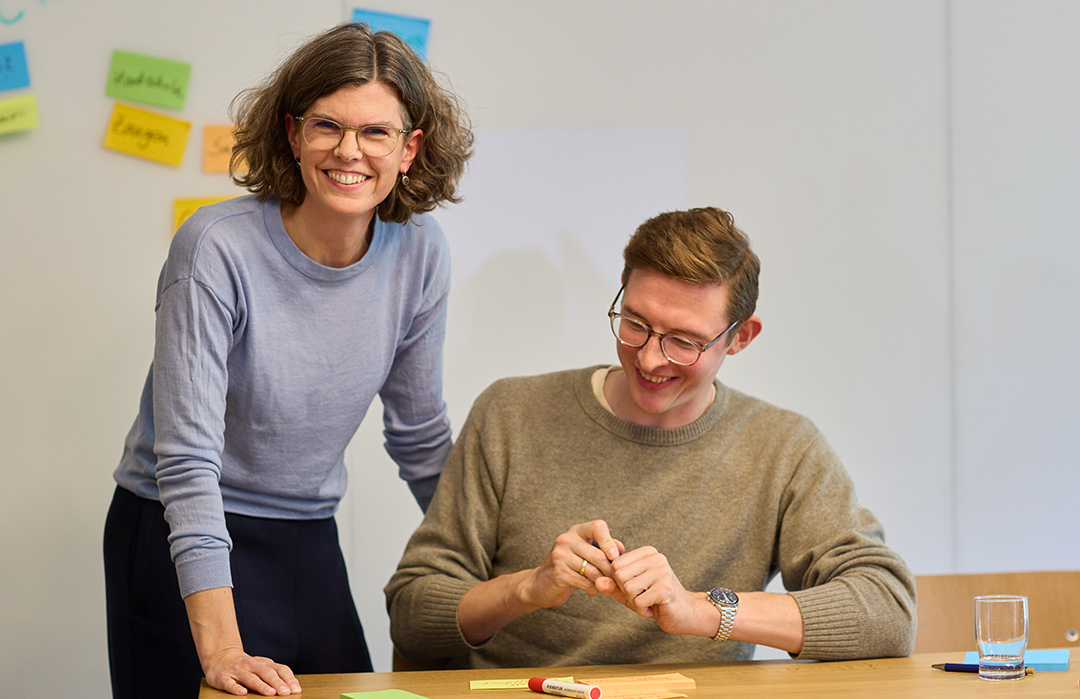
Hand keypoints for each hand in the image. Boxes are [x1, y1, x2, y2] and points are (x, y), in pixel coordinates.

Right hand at [184, 587, 301, 695]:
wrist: (220, 656)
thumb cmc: (245, 665)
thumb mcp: (261, 666)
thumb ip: (275, 674)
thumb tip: (292, 687)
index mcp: (263, 663)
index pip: (279, 669)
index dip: (288, 679)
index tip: (296, 689)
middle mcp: (251, 665)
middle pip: (267, 673)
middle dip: (277, 682)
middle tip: (286, 692)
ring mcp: (237, 671)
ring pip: (250, 678)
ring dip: (261, 685)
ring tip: (270, 693)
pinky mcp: (223, 677)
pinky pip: (230, 683)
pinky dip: (236, 688)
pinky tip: (242, 693)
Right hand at [522, 520, 624, 608]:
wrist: (541, 584)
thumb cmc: (570, 567)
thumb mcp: (586, 553)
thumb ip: (604, 548)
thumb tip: (620, 549)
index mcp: (576, 531)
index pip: (597, 527)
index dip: (609, 541)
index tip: (615, 556)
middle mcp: (566, 539)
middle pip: (598, 554)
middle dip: (610, 570)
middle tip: (615, 580)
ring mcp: (560, 556)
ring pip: (592, 570)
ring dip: (603, 581)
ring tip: (605, 586)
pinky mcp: (558, 573)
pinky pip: (584, 582)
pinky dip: (593, 589)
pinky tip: (592, 591)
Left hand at [598, 545, 703, 635]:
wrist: (684, 614)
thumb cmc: (655, 600)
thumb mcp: (630, 591)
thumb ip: (613, 585)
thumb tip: (598, 582)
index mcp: (647, 552)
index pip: (615, 565)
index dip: (620, 582)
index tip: (636, 588)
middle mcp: (656, 557)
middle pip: (620, 575)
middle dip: (627, 592)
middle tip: (643, 596)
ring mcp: (662, 571)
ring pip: (628, 588)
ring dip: (635, 602)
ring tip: (649, 601)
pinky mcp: (665, 588)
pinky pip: (638, 602)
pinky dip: (642, 610)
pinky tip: (655, 607)